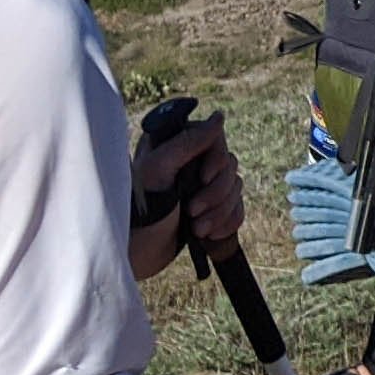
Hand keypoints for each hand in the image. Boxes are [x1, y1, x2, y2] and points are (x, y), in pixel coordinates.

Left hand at [126, 108, 240, 279]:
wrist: (136, 256)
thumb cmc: (139, 212)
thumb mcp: (157, 171)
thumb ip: (187, 142)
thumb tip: (219, 117)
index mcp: (173, 148)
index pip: (215, 138)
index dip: (215, 160)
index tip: (203, 179)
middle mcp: (189, 163)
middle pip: (229, 166)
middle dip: (215, 194)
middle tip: (191, 210)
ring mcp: (201, 188)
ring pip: (235, 188)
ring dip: (219, 212)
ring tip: (197, 229)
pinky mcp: (211, 209)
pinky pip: (238, 208)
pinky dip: (228, 222)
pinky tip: (209, 234)